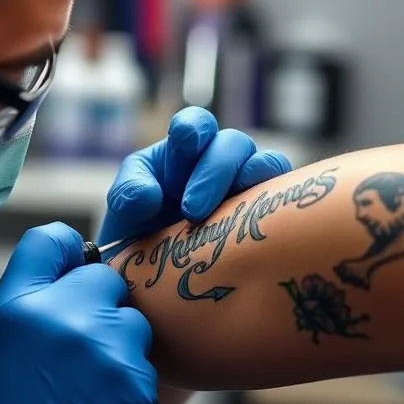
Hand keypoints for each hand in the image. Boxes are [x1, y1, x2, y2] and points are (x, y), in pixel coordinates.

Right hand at [0, 223, 156, 403]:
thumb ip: (26, 293)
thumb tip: (68, 261)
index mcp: (20, 303)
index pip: (53, 239)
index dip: (65, 253)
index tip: (69, 268)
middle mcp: (66, 317)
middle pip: (103, 276)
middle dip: (95, 300)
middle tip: (77, 337)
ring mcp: (107, 349)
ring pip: (130, 319)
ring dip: (115, 338)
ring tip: (85, 378)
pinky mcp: (137, 381)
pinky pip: (142, 358)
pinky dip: (126, 374)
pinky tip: (98, 402)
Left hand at [98, 106, 292, 245]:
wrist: (157, 279)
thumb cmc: (140, 235)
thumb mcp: (123, 213)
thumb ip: (127, 195)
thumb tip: (150, 196)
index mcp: (182, 152)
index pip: (195, 123)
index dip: (194, 128)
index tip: (186, 143)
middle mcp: (218, 161)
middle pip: (232, 143)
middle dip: (213, 172)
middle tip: (191, 211)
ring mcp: (246, 184)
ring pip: (265, 163)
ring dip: (247, 181)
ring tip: (222, 218)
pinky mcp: (266, 209)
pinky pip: (280, 194)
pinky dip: (273, 200)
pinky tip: (252, 222)